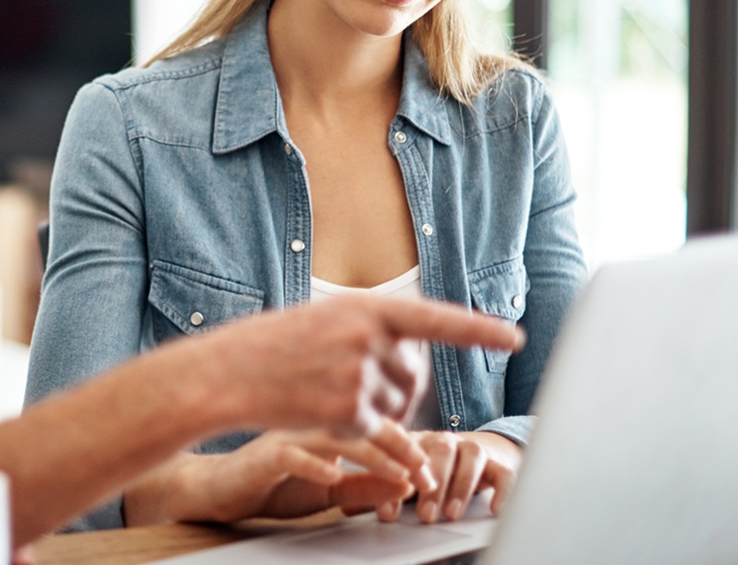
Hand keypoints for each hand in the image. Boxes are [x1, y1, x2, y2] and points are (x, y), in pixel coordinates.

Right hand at [127, 423, 436, 524]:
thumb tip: (406, 484)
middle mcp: (311, 423)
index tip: (431, 470)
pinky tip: (333, 477)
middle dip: (400, 450)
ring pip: (334, 436)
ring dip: (370, 457)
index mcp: (327, 424)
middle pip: (363, 425)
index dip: (407, 445)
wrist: (221, 486)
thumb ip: (364, 485)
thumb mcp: (328, 490)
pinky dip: (315, 465)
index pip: (375, 425)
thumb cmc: (273, 482)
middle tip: (425, 473)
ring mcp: (288, 435)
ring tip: (396, 474)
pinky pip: (292, 455)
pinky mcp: (265, 454)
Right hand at [194, 295, 522, 437]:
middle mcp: (367, 337)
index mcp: (364, 307)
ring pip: (394, 407)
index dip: (478, 329)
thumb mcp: (323, 323)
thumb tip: (410, 365)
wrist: (225, 374)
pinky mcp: (348, 412)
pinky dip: (351, 429)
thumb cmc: (270, 348)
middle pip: (414, 376)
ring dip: (371, 411)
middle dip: (396, 388)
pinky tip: (316, 411)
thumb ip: (368, 334)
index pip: (435, 318)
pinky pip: (371, 430)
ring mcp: (359, 375)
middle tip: (350, 383)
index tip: (513, 337)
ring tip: (323, 393)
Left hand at [376, 431, 519, 523]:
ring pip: (470, 456)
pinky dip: (501, 490)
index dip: (395, 484)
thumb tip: (351, 506)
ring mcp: (471, 447)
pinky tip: (494, 509)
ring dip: (461, 485)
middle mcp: (443, 441)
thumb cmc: (432, 470)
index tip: (389, 515)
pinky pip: (503, 472)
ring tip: (451, 513)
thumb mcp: (406, 479)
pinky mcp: (497, 462)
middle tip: (424, 514)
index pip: (404, 456)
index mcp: (414, 442)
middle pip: (439, 451)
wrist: (478, 454)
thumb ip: (384, 489)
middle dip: (432, 484)